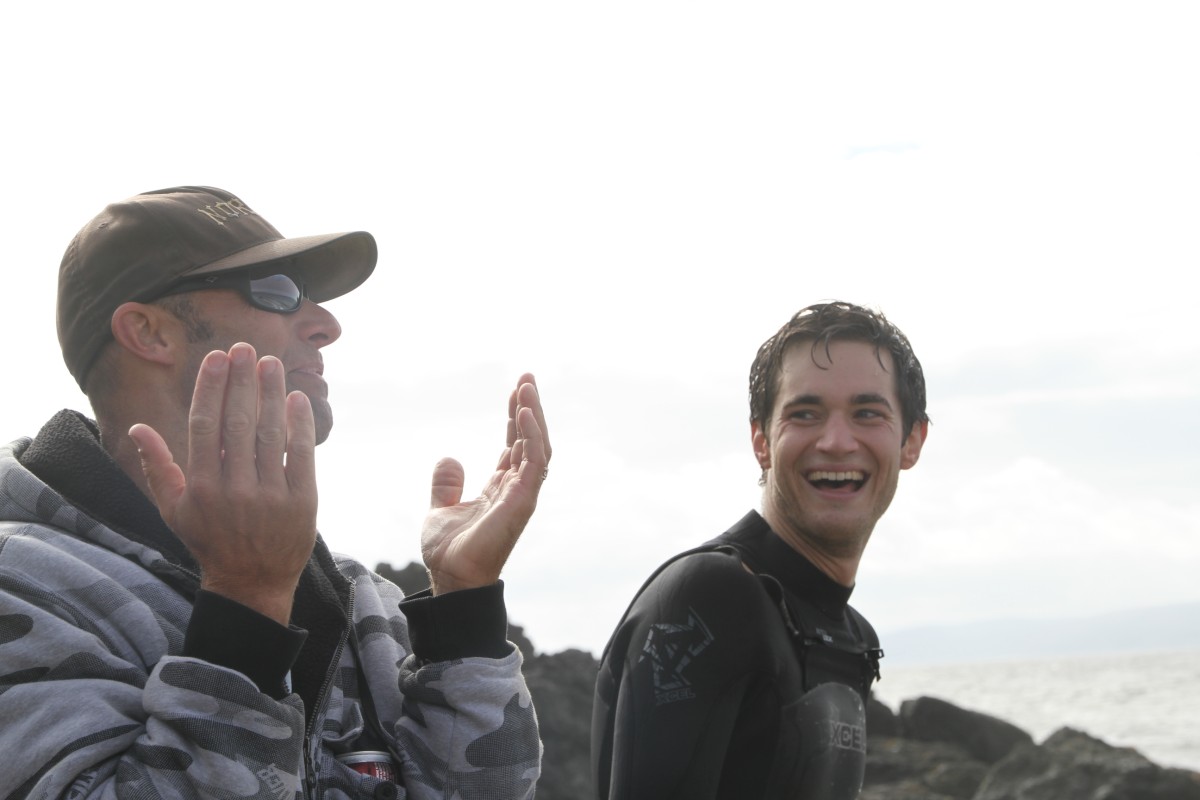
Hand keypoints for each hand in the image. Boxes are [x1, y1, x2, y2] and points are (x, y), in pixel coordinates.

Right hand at [128, 343, 317, 624]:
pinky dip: (300, 425)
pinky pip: (301, 455)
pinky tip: (297, 398)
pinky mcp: (301, 502)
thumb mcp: (175, 509)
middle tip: (246, 348)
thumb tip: (137, 427)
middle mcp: (234, 489)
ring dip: (271, 394)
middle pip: (238, 423)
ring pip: (270, 434)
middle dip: (242, 381)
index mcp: (201, 487)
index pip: (205, 425)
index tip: (218, 357)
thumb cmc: (210, 541)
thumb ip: (157, 467)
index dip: (212, 387)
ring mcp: (270, 496)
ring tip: (271, 363)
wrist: (253, 583)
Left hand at [421, 373, 550, 594]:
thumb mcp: (440, 508)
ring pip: (538, 446)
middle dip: (530, 407)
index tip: (516, 388)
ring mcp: (522, 493)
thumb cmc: (448, 552)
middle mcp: (517, 488)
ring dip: (534, 415)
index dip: (516, 416)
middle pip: (530, 439)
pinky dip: (532, 436)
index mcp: (501, 488)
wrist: (450, 578)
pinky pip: (534, 461)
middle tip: (527, 377)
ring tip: (526, 387)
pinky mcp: (522, 500)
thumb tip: (450, 458)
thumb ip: (447, 484)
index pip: (514, 443)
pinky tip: (523, 413)